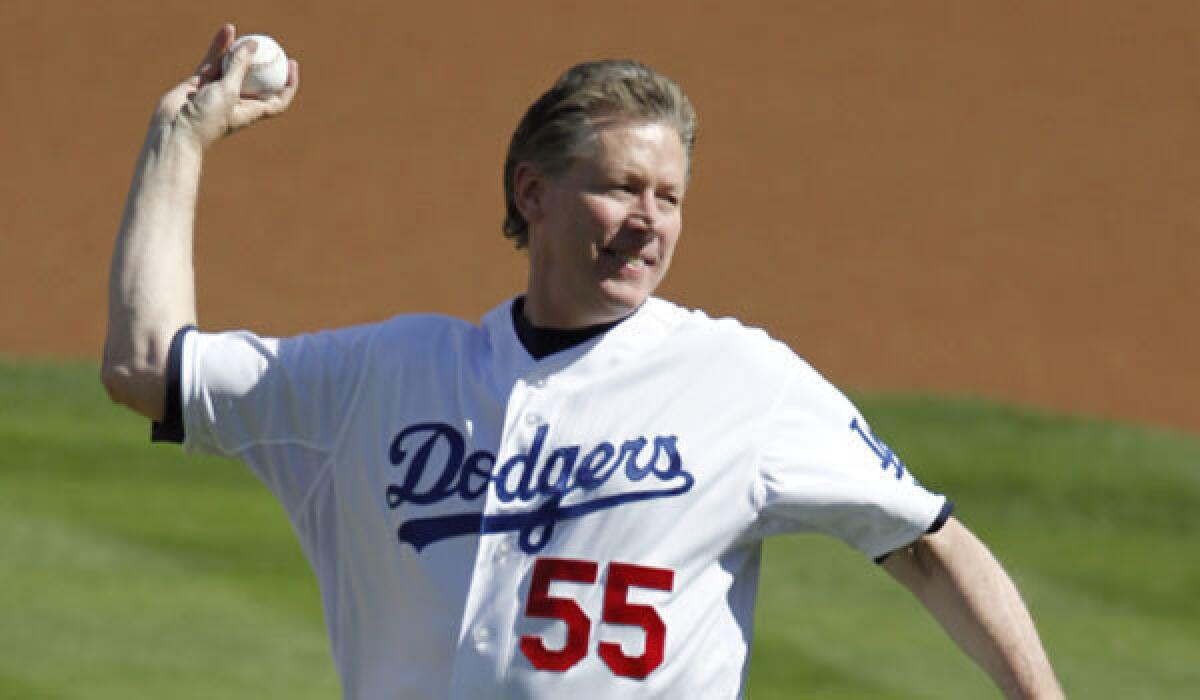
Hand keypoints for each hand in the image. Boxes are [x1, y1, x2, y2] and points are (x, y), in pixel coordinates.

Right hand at [152, 24, 298, 149]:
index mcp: (251, 111)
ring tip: (243, 33)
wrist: (175, 131)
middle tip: (269, 44)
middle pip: (255, 81)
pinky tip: (226, 32)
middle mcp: (236, 102)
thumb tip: (253, 44)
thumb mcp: (228, 91)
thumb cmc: (207, 119)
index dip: (288, 85)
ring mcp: (217, 92)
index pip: (277, 101)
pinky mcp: (200, 83)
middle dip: (263, 64)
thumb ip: (240, 66)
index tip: (292, 66)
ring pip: (232, 67)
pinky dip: (220, 48)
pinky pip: (213, 62)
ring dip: (238, 51)